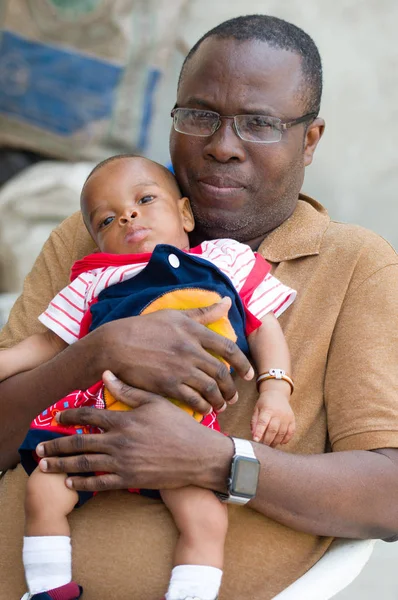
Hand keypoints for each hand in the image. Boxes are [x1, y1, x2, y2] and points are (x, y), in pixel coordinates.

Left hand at [36, 371, 232, 492]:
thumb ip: (129, 390)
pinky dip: (82, 484)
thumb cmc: (179, 425)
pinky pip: (100, 483)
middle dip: (56, 446)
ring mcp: (123, 463)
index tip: (56, 418)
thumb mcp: (156, 402)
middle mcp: (119, 442)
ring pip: (84, 464)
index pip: (88, 416)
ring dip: (62, 466)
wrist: (198, 455)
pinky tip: (70, 483)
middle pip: (79, 443)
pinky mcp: (130, 479)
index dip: (69, 417)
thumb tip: (107, 375)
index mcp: (124, 420)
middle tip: (39, 449)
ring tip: (45, 467)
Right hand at [97, 297, 252, 414]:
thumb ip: (203, 312)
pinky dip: (203, 408)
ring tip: (221, 406)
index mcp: (194, 331)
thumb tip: (227, 301)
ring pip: (211, 390)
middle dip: (231, 389)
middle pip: (222, 373)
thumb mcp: (174, 315)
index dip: (243, 364)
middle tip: (233, 396)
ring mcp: (180, 369)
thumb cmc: (143, 327)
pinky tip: (205, 410)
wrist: (115, 345)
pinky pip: (194, 401)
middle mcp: (190, 350)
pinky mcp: (168, 386)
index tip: (248, 374)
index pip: (228, 348)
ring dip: (220, 401)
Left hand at [251, 391, 295, 446]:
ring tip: (270, 446)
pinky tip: (280, 442)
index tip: (256, 440)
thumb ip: (254, 422)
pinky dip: (286, 439)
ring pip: (282, 433)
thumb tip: (254, 435)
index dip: (259, 432)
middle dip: (267, 440)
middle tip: (263, 446)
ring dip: (276, 442)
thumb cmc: (265, 403)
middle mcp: (278, 413)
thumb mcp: (257, 409)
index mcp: (267, 409)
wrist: (277, 394)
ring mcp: (286, 417)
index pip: (263, 422)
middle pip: (273, 430)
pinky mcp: (292, 420)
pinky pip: (290, 432)